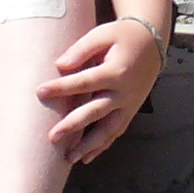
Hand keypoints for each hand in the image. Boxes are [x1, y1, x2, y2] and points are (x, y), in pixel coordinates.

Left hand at [40, 15, 164, 158]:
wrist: (153, 43)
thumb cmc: (123, 36)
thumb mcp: (103, 34)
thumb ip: (81, 49)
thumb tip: (59, 65)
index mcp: (116, 70)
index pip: (85, 82)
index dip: (62, 87)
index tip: (40, 91)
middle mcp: (124, 91)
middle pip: (97, 111)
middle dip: (74, 125)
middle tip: (52, 137)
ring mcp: (129, 103)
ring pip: (109, 129)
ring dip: (89, 145)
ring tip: (69, 158)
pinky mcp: (131, 110)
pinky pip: (116, 131)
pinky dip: (102, 146)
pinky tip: (86, 158)